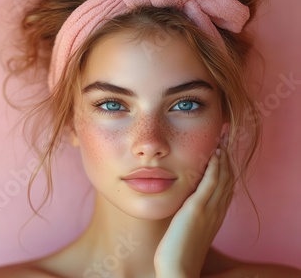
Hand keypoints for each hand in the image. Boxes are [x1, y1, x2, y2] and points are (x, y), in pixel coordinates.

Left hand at [154, 144, 232, 277]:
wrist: (177, 268)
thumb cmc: (177, 252)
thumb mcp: (187, 229)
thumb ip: (188, 215)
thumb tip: (182, 204)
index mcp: (215, 216)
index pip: (225, 187)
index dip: (225, 168)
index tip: (222, 152)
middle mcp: (217, 211)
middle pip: (228, 179)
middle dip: (226, 158)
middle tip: (223, 139)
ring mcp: (209, 210)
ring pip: (222, 178)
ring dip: (222, 158)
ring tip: (220, 141)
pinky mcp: (197, 209)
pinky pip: (210, 184)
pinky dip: (214, 168)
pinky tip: (214, 155)